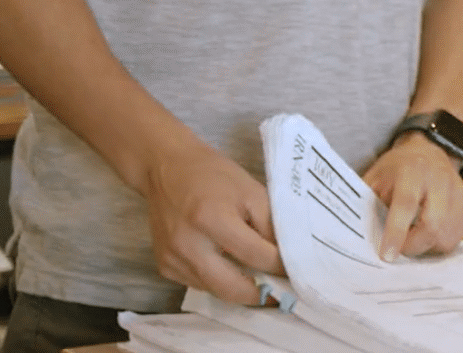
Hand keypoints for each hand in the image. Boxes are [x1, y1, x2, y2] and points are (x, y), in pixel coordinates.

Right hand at [138, 138, 283, 305]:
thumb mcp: (251, 191)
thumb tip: (286, 258)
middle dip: (260, 294)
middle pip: (231, 288)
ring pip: (215, 290)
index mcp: (212, 219)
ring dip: (240, 289)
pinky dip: (219, 281)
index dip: (279, 267)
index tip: (297, 273)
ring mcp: (172, 259)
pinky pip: (199, 284)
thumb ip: (270, 225)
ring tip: (260, 282)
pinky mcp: (164, 267)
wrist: (166, 168)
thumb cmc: (213, 175)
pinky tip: (231, 269)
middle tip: (280, 293)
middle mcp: (188, 245)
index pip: (255, 256)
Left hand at [362, 133, 462, 260]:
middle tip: (398, 250)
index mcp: (412, 170)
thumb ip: (367, 204)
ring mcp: (458, 192)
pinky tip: (428, 235)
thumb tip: (356, 237)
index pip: (406, 204)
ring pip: (447, 236)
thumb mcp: (375, 178)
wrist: (428, 151)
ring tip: (413, 239)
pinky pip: (456, 237)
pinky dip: (440, 243)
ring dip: (426, 247)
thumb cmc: (397, 169)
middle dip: (413, 246)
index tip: (387, 255)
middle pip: (433, 225)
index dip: (396, 232)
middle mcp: (440, 179)